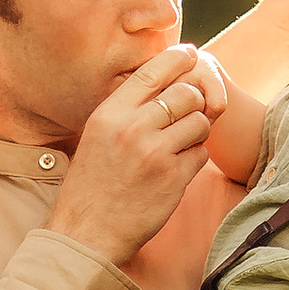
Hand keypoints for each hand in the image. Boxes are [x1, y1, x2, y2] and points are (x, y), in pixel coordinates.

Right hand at [46, 47, 221, 268]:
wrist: (86, 233)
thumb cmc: (91, 186)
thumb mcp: (96, 137)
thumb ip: (125, 110)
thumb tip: (161, 82)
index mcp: (109, 113)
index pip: (153, 70)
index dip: (178, 58)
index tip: (190, 56)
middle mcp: (132, 128)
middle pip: (186, 93)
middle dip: (194, 101)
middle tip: (188, 114)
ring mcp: (155, 153)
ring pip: (200, 121)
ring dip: (198, 131)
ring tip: (181, 145)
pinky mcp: (173, 178)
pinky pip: (201, 153)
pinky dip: (195, 158)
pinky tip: (177, 170)